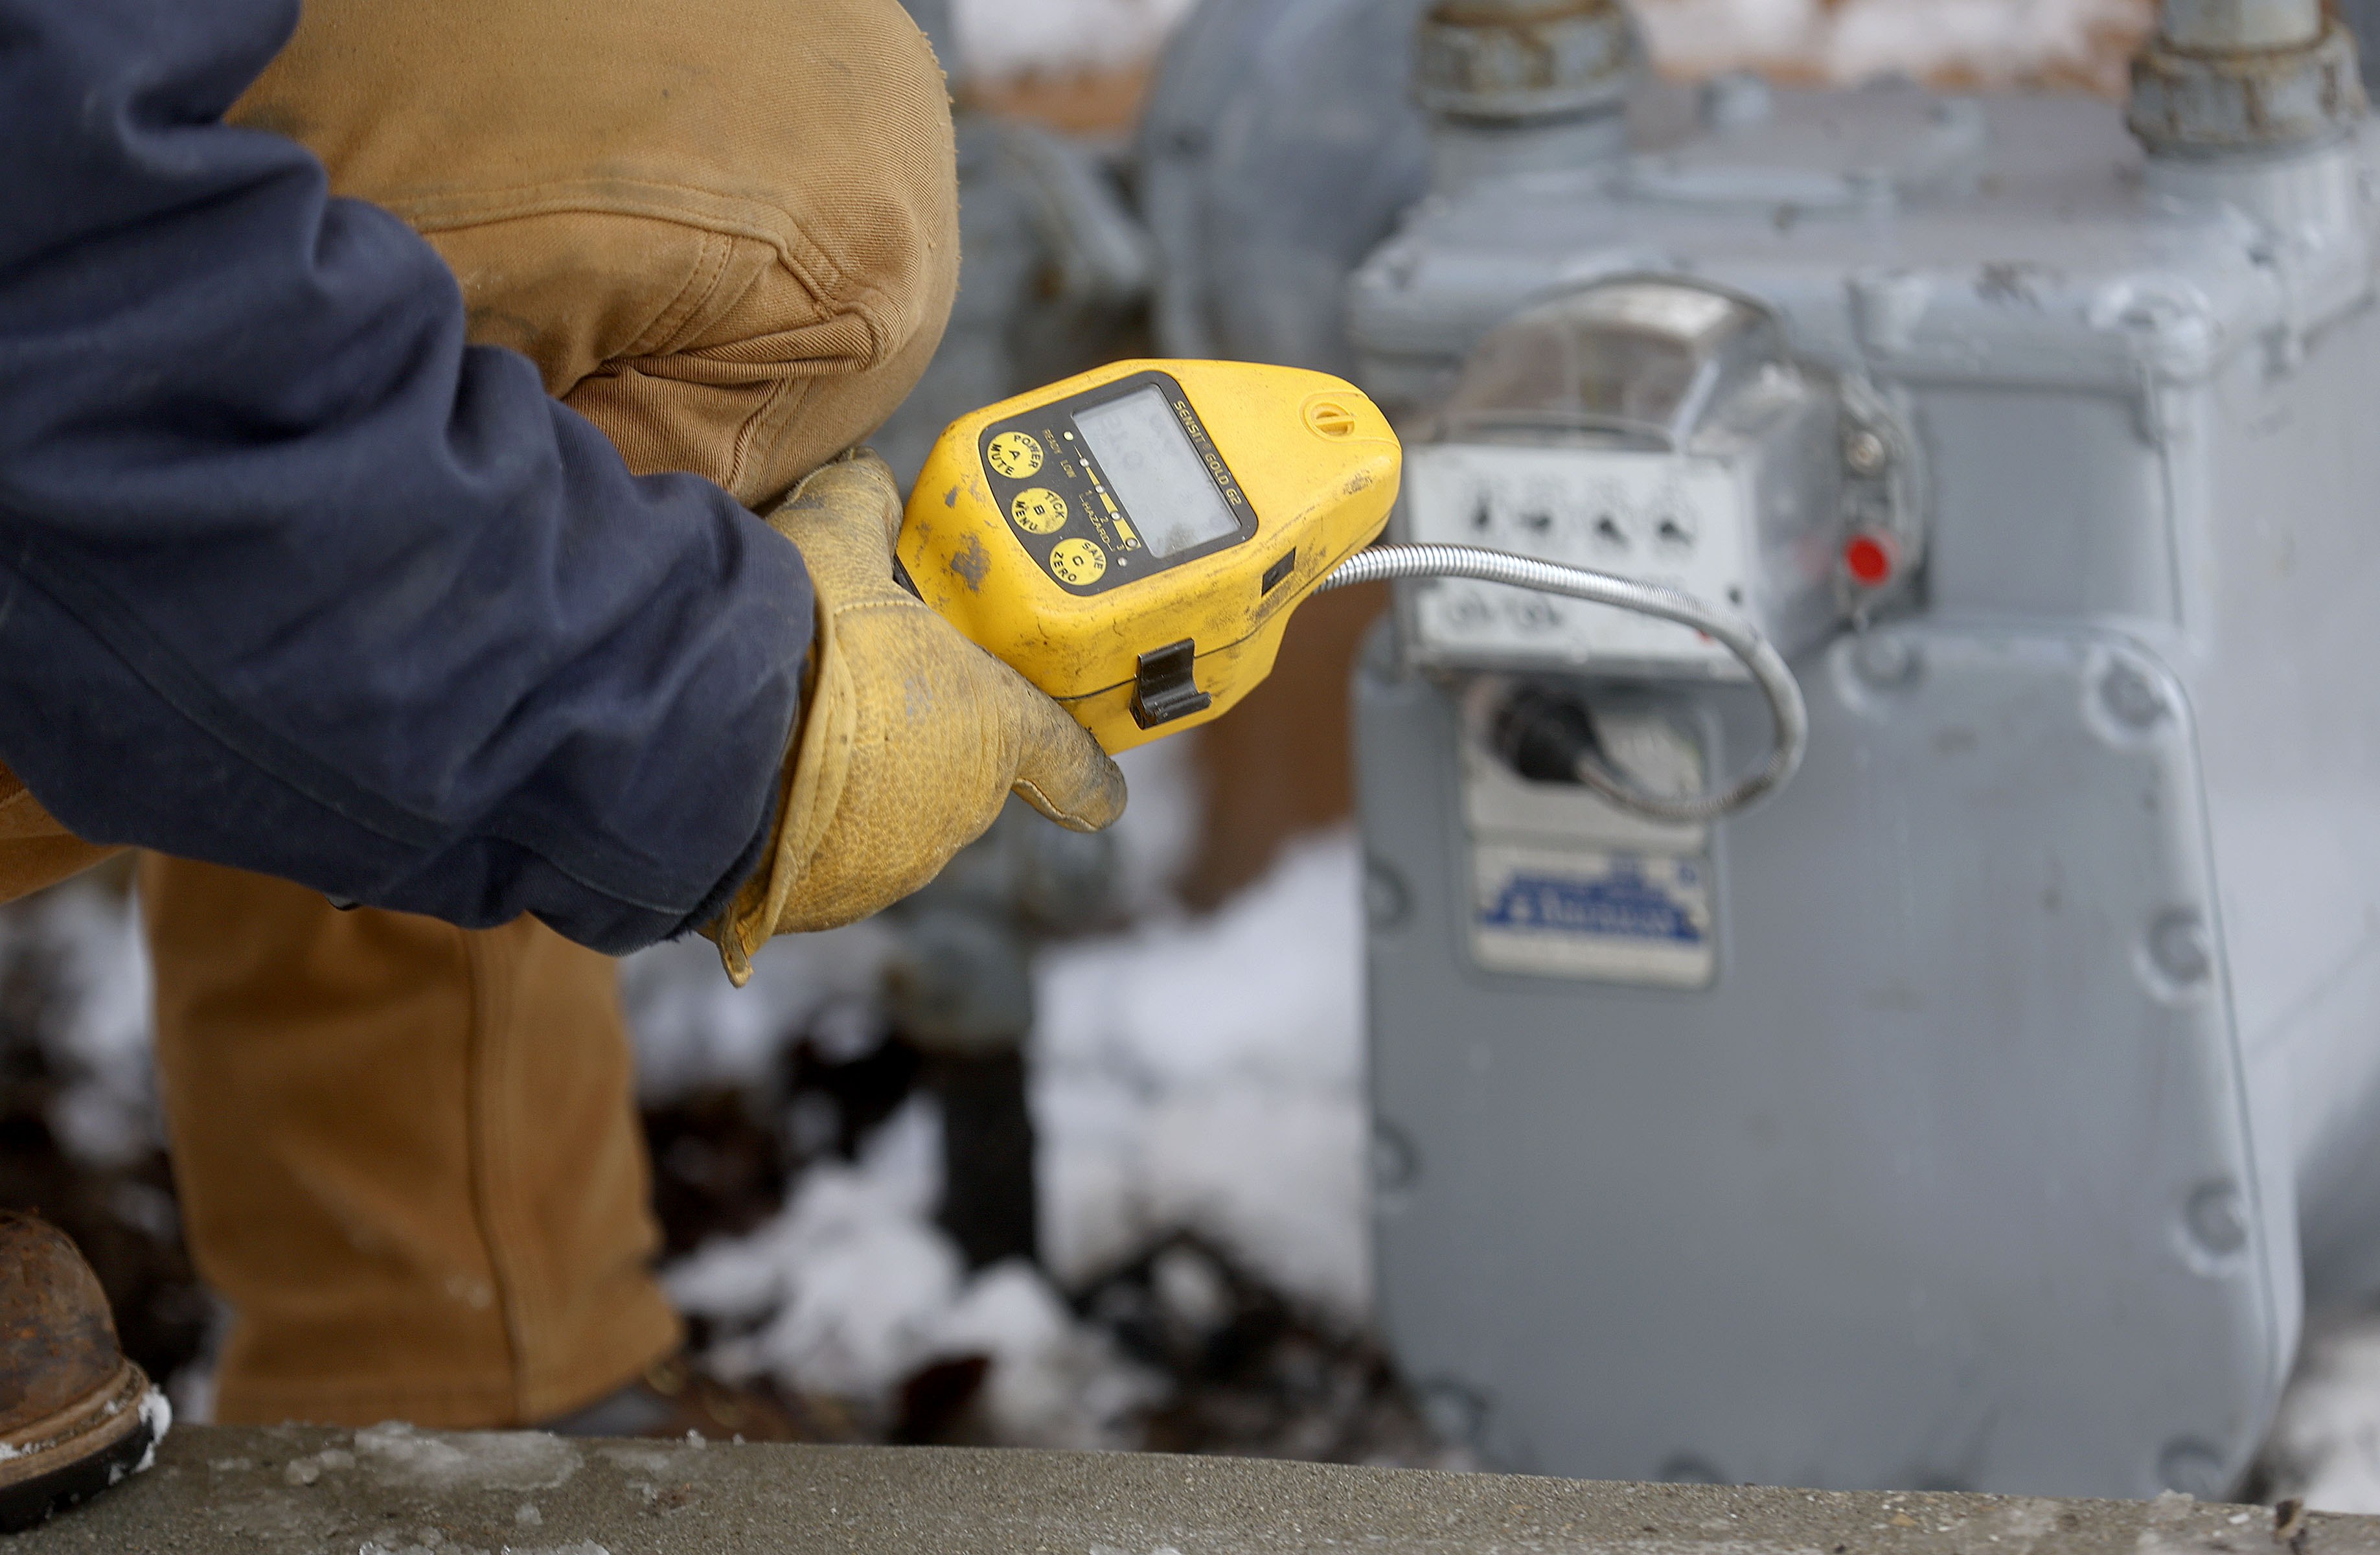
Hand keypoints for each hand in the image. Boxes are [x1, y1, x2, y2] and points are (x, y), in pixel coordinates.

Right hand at [707, 452, 1126, 982]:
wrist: (691, 732)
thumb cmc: (787, 637)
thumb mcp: (829, 541)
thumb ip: (861, 507)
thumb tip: (861, 480)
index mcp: (990, 731)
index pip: (1071, 762)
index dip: (1087, 773)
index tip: (1102, 789)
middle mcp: (953, 814)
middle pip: (953, 774)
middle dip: (911, 737)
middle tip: (852, 689)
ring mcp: (885, 868)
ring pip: (881, 820)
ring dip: (848, 782)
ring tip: (787, 730)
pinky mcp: (813, 904)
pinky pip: (813, 859)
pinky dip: (790, 826)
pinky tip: (749, 781)